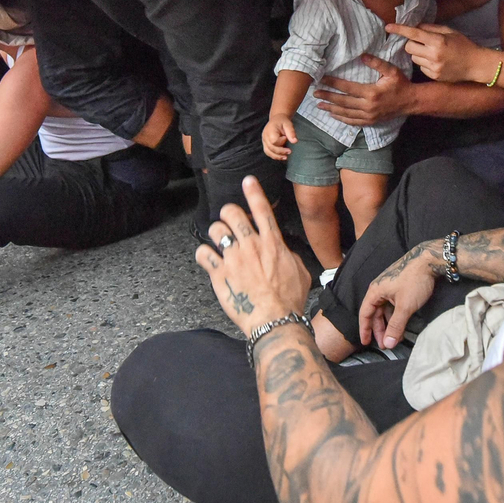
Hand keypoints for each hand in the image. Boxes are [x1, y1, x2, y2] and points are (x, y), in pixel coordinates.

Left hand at [196, 176, 311, 333]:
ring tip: (219, 241)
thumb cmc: (290, 300)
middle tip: (230, 221)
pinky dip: (203, 254)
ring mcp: (233, 259)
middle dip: (229, 213)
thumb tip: (284, 251)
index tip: (247, 181)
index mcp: (273, 243)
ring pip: (216, 230)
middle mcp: (251, 246)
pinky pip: (203, 254)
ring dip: (216, 233)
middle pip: (233, 213)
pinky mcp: (219, 274)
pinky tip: (208, 259)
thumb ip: (289, 255)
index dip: (253, 191)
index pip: (262, 209)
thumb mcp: (300, 271)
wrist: (275, 321)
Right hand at [262, 114, 296, 160]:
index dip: (281, 142)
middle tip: (289, 152)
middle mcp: (265, 136)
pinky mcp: (265, 144)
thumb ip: (291, 132)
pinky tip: (281, 157)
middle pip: (271, 147)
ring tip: (285, 157)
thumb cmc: (282, 122)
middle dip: (280, 151)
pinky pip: (268, 152)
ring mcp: (264, 141)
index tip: (286, 138)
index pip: (274, 141)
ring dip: (277, 156)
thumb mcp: (288, 124)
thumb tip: (295, 141)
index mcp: (270, 130)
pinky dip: (274, 156)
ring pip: (268, 152)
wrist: (277, 120)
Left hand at [315, 54, 412, 126]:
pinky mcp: (370, 122)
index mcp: (371, 92)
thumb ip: (376, 63)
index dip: (333, 83)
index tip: (322, 79)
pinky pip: (353, 122)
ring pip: (345, 113)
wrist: (411, 102)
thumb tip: (362, 55)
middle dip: (328, 97)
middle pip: (343, 102)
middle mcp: (368, 106)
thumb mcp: (391, 71)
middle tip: (315, 93)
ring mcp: (369, 116)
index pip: (347, 88)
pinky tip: (333, 115)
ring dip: (331, 109)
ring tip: (319, 105)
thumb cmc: (401, 84)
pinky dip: (341, 119)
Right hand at [358, 240, 445, 349]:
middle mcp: (380, 288)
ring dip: (388, 324)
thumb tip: (388, 343)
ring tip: (394, 337)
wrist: (429, 260)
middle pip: (375, 313)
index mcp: (375, 291)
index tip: (366, 342)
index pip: (365, 314)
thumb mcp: (405, 306)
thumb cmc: (415, 279)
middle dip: (379, 330)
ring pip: (385, 309)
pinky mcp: (399, 286)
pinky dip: (395, 316)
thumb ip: (396, 326)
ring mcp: (390, 287)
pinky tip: (401, 323)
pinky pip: (393, 304)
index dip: (364, 329)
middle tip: (385, 344)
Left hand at [388, 22, 486, 83]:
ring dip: (418, 54)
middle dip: (411, 43)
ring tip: (431, 53)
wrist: (476, 65)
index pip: (413, 33)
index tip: (388, 27)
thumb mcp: (449, 31)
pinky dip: (424, 64)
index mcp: (437, 41)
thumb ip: (431, 28)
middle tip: (421, 43)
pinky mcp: (434, 76)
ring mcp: (433, 67)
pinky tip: (436, 62)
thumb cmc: (463, 45)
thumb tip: (415, 27)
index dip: (399, 29)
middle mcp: (434, 55)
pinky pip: (421, 67)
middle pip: (409, 47)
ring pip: (413, 58)